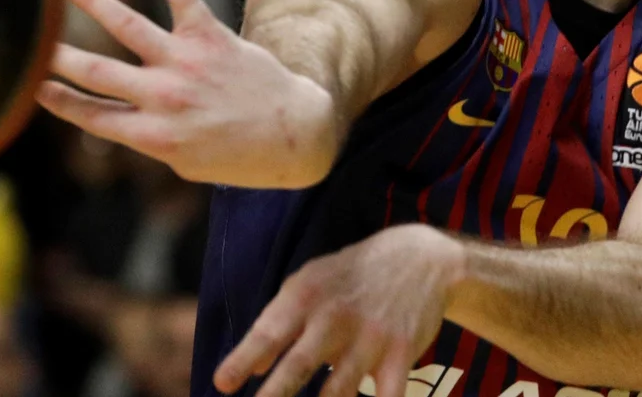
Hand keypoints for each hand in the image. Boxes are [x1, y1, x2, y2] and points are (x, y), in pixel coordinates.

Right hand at [36, 0, 334, 185]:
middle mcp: (165, 98)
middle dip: (57, 53)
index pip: (91, 114)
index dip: (56, 98)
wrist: (293, 135)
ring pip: (129, 26)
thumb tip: (101, 118)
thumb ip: (143, 137)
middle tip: (25, 34)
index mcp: (153, 136)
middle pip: (98, 70)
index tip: (28, 84)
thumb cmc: (234, 155)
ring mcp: (187, 63)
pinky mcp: (211, 36)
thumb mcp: (182, 162)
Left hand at [214, 225, 462, 396]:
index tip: (222, 383)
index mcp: (305, 295)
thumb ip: (279, 323)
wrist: (419, 258)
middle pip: (300, 363)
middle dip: (276, 392)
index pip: (268, 331)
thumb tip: (252, 368)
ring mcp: (371, 337)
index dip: (242, 358)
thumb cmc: (350, 276)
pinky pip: (389, 395)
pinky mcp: (402, 354)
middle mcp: (335, 316)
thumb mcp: (309, 284)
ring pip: (340, 388)